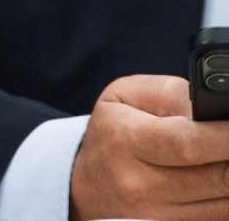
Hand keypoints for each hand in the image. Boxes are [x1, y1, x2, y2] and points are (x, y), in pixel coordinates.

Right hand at [71, 74, 228, 220]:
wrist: (86, 185)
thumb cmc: (111, 134)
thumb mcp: (124, 96)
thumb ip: (170, 93)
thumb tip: (212, 110)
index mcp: (126, 140)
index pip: (189, 143)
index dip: (226, 137)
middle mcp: (140, 184)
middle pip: (219, 178)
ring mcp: (156, 216)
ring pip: (225, 205)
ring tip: (223, 160)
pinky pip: (217, 219)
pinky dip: (224, 199)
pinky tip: (217, 183)